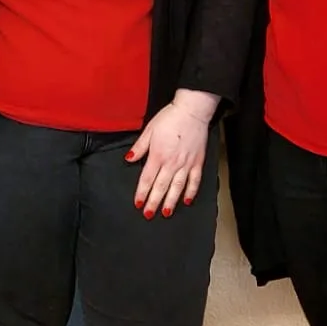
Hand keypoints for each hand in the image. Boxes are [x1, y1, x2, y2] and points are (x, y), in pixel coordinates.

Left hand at [127, 90, 218, 218]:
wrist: (192, 111)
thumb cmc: (170, 118)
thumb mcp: (149, 130)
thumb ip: (139, 147)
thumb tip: (128, 159)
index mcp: (158, 155)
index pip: (147, 179)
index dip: (142, 193)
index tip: (137, 204)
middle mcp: (172, 163)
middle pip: (161, 187)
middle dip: (154, 202)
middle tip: (148, 214)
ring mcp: (186, 164)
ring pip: (177, 188)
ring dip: (171, 201)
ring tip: (165, 213)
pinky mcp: (198, 162)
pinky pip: (194, 181)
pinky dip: (191, 192)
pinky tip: (187, 201)